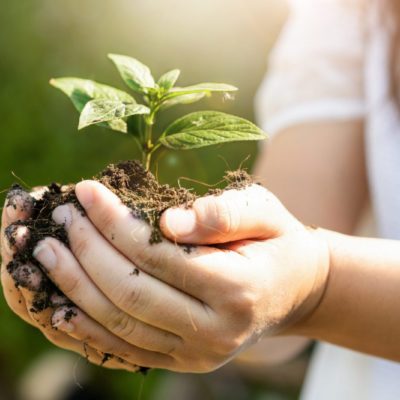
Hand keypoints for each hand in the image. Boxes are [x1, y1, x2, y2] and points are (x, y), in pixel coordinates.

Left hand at [23, 180, 328, 371]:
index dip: (116, 223)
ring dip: (77, 286)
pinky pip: (126, 349)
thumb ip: (222, 214)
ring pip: (121, 324)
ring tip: (49, 251)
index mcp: (239, 289)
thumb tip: (169, 222)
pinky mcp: (184, 361)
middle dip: (88, 251)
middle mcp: (217, 332)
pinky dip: (88, 327)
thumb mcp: (262, 211)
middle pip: (132, 292)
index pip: (160, 256)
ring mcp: (198, 355)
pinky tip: (61, 302)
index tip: (87, 192)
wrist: (292, 288)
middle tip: (63, 217)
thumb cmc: (275, 240)